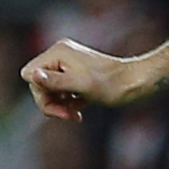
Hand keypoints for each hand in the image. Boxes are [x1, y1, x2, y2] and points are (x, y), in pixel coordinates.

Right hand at [21, 40, 143, 120]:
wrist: (139, 82)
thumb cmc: (113, 85)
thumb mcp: (81, 86)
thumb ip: (55, 81)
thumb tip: (31, 75)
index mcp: (58, 53)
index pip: (29, 73)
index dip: (39, 92)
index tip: (58, 105)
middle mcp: (61, 54)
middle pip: (39, 83)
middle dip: (50, 101)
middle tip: (67, 116)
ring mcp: (69, 63)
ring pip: (51, 88)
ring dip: (60, 104)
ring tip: (75, 115)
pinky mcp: (78, 73)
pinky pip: (63, 90)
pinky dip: (69, 102)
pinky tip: (80, 111)